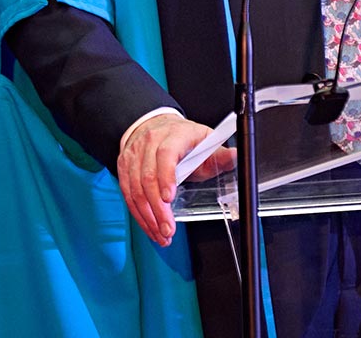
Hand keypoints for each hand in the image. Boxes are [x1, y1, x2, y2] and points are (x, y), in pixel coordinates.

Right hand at [116, 113, 234, 246]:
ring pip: (135, 190)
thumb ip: (220, 155)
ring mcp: (134, 156)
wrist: (157, 126)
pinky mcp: (124, 168)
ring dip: (147, 217)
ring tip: (162, 234)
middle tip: (168, 229)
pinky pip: (127, 195)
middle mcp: (150, 144)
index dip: (166, 177)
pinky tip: (150, 227)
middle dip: (157, 209)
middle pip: (148, 178)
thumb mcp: (206, 141)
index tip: (170, 198)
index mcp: (174, 135)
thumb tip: (236, 157)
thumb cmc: (184, 137)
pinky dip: (139, 215)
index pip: (166, 155)